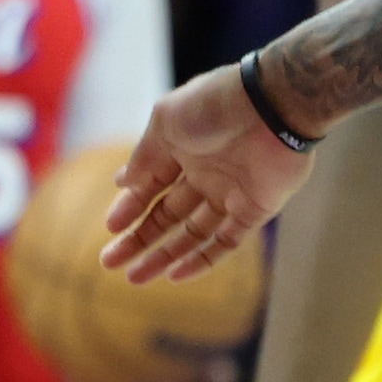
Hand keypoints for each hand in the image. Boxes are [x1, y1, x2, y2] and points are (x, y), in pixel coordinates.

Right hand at [106, 61, 311, 282]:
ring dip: (164, 256)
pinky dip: (202, 260)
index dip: (129, 208)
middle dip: (138, 239)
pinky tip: (175, 276)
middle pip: (167, 215)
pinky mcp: (255, 209)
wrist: (272, 104)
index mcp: (182, 149)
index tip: (110, 228)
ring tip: (134, 278)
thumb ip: (144, 157)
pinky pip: (227, 242)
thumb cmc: (214, 105)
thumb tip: (121, 183)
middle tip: (109, 262)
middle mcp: (205, 174)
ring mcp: (230, 193)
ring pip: (192, 234)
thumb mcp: (165, 124)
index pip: (150, 187)